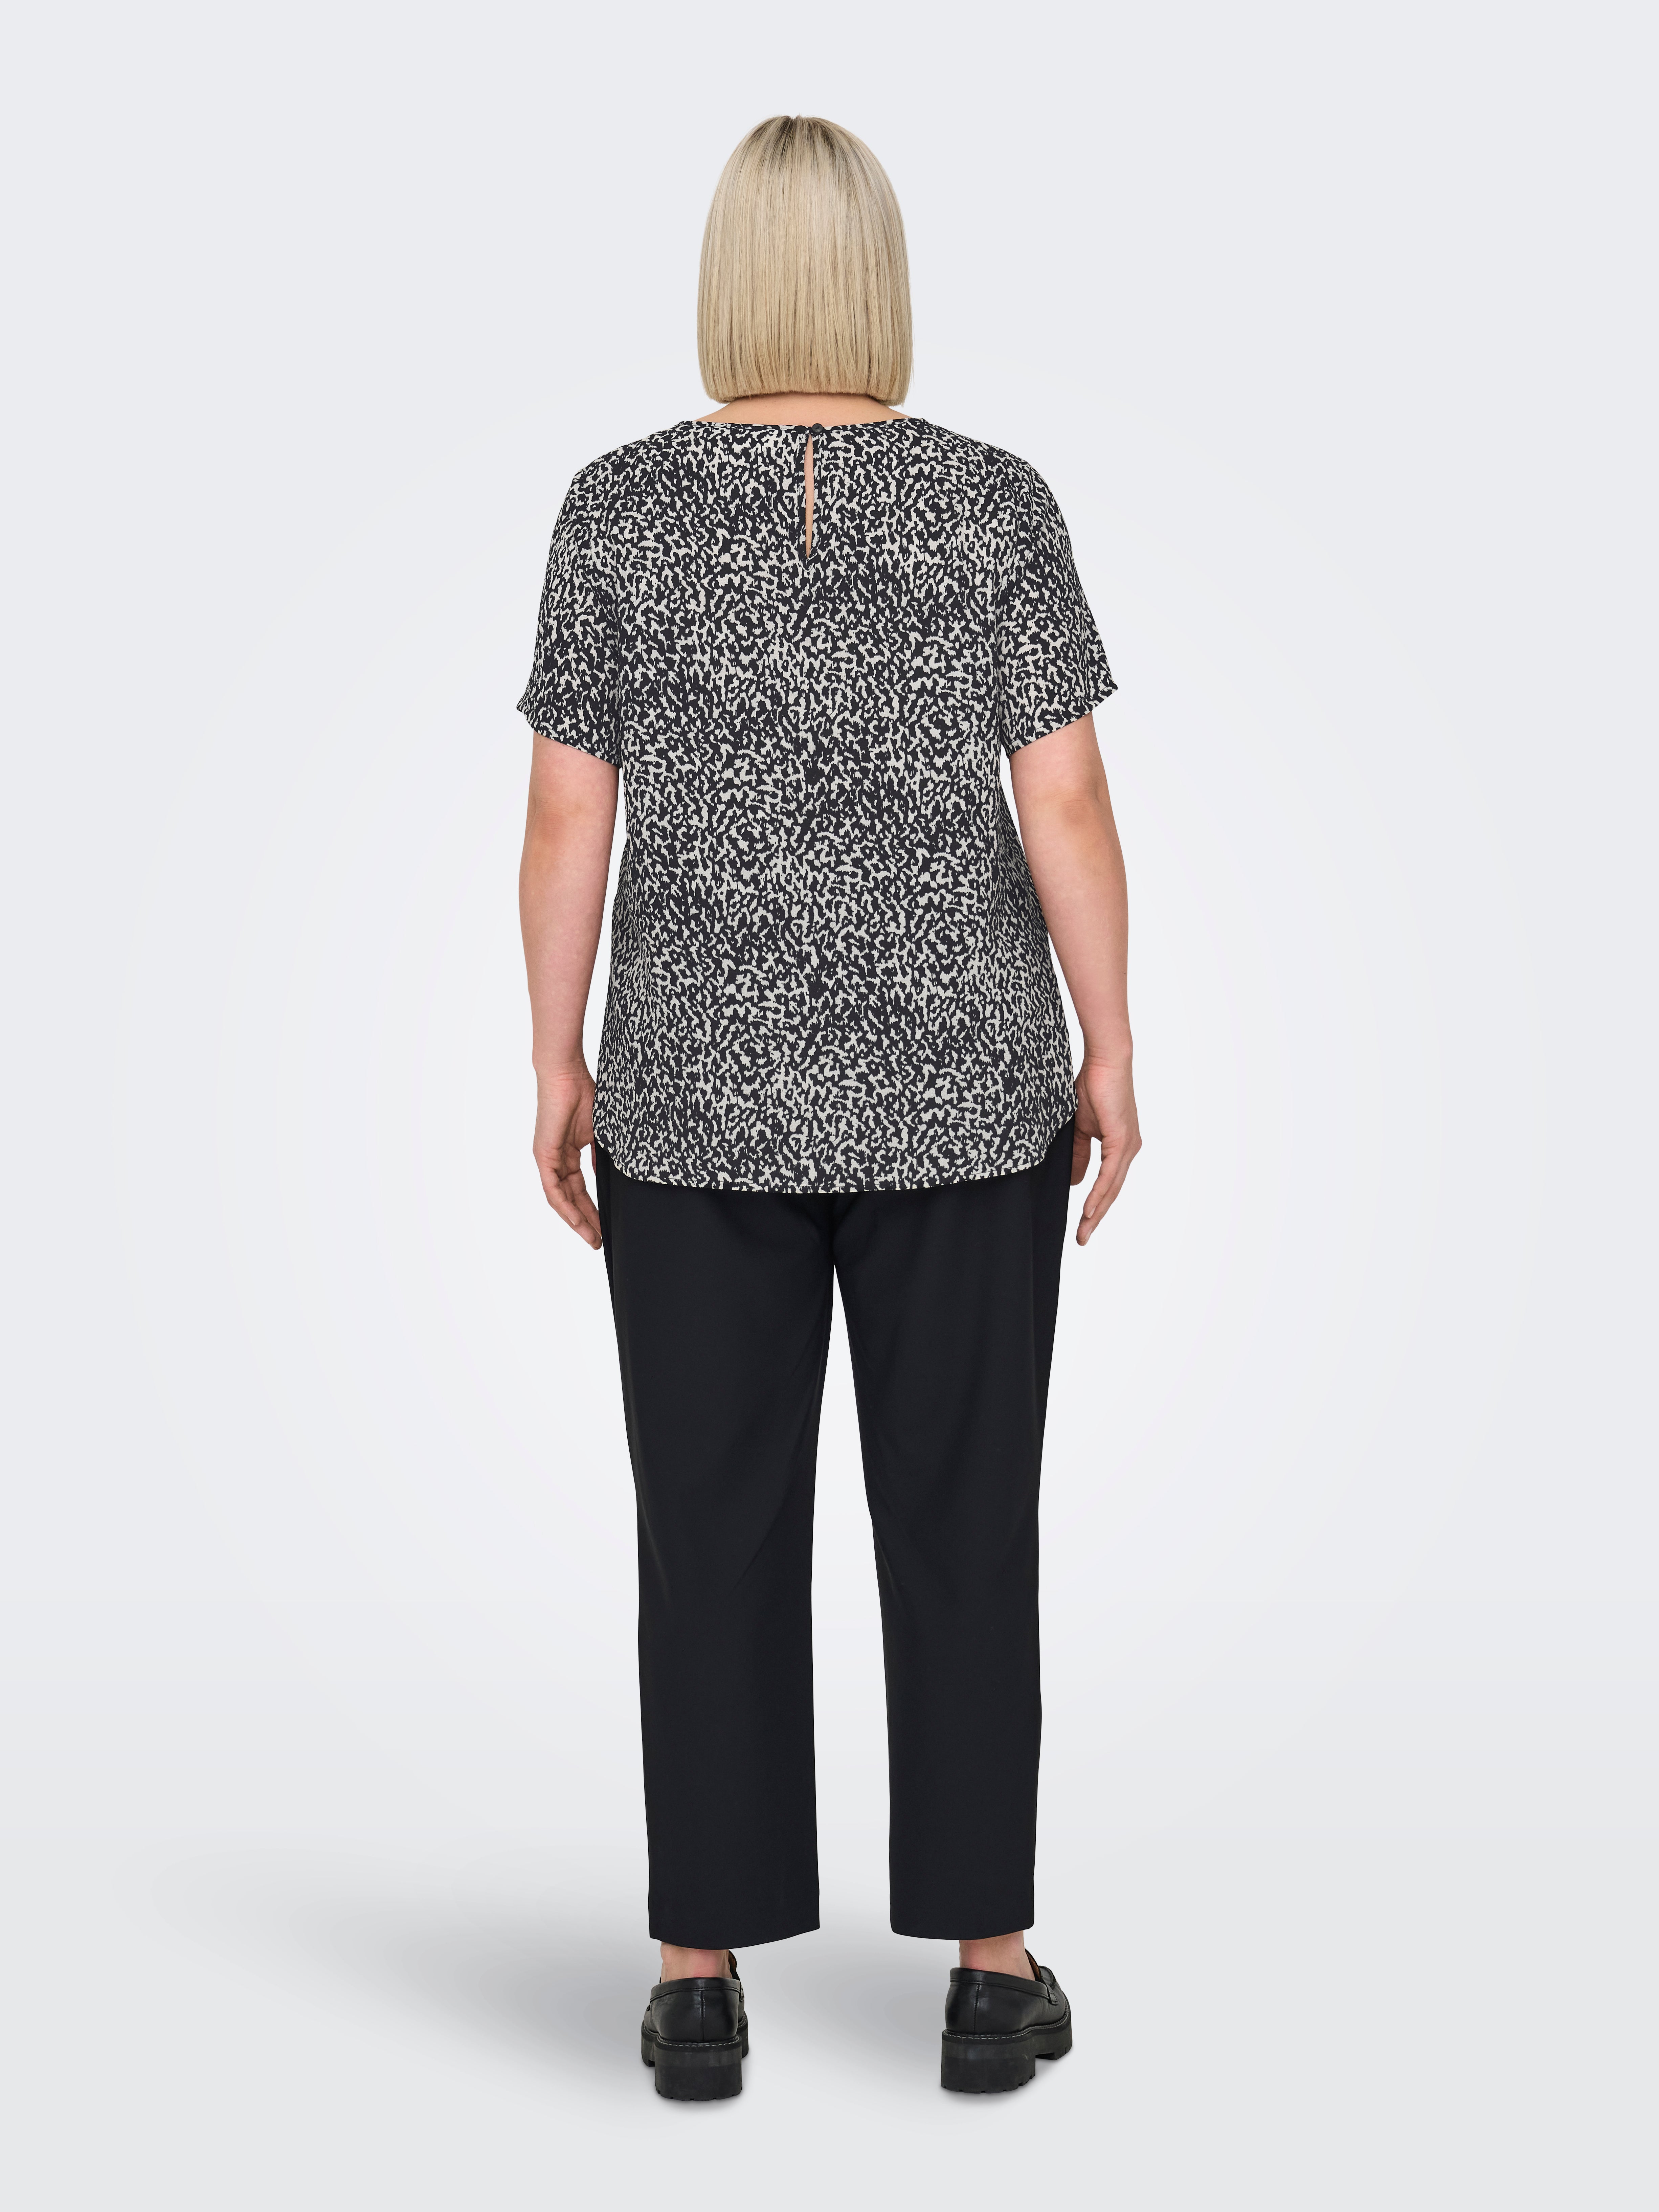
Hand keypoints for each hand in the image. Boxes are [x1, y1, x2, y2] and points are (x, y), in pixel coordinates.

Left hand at [532, 1065, 601, 1247]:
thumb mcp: (600, 1133)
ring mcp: (548, 1159)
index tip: (605, 1226)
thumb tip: (609, 1177)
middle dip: (586, 1221)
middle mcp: (556, 1160)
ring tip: (592, 1238)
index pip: (580, 1189)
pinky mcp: (544, 1156)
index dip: (592, 1209)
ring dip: (576, 1220)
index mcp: (569, 1153)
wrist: (567, 1075)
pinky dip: (565, 1207)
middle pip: (571, 1199)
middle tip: (598, 1241)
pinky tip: (577, 1221)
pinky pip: (553, 1190)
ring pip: (561, 1199)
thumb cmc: (585, 1094)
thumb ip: (601, 1157)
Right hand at [1071, 1056, 1140, 1245]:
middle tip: (1081, 1238)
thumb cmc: (1091, 1087)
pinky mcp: (1123, 1140)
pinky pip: (1110, 1173)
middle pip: (1112, 1191)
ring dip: (1097, 1211)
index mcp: (1119, 1147)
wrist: (1104, 1062)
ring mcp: (1128, 1146)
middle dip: (1096, 1217)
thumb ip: (1078, 1154)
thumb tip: (1076, 1182)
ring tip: (1083, 1231)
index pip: (1107, 1184)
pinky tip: (1090, 1209)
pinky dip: (1099, 1193)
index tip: (1081, 1225)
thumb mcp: (1079, 1128)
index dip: (1095, 1206)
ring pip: (1112, 1187)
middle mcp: (1128, 1150)